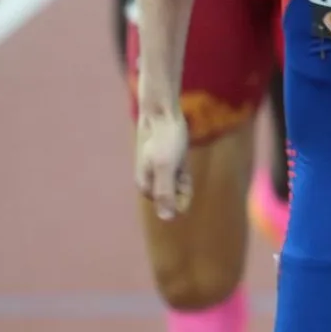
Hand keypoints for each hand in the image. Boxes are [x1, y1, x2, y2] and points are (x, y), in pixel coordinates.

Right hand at [134, 104, 191, 219]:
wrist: (162, 112)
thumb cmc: (164, 140)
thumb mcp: (166, 167)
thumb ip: (166, 193)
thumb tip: (166, 219)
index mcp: (145, 185)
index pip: (167, 205)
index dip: (180, 198)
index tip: (181, 179)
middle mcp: (150, 180)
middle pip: (173, 196)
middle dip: (182, 186)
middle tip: (180, 166)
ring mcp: (159, 170)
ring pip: (177, 185)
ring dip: (184, 177)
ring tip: (179, 158)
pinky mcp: (168, 161)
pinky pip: (179, 175)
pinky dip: (184, 171)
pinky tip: (183, 160)